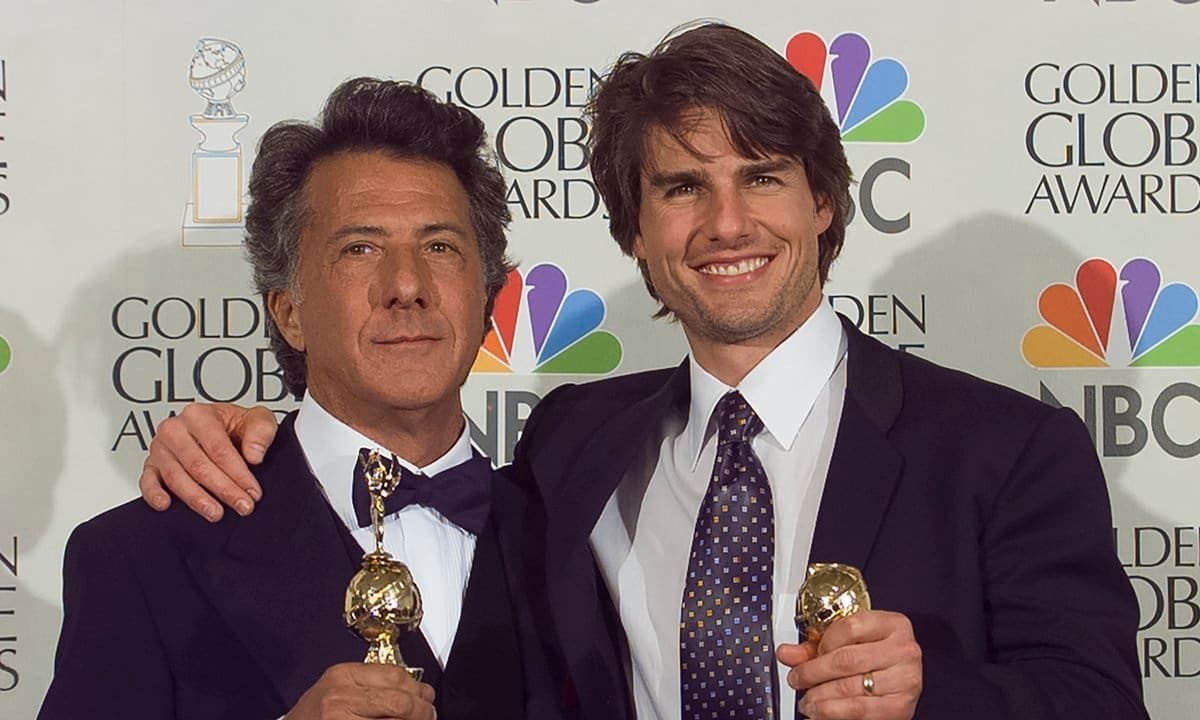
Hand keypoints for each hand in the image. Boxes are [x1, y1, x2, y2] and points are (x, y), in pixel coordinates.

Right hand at [138, 402, 278, 520]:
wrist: (220, 427)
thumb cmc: (236, 425)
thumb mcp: (258, 419)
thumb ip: (261, 431)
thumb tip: (254, 455)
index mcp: (199, 415)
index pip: (218, 449)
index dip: (238, 473)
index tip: (253, 491)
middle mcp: (175, 429)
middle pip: (198, 465)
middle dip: (223, 489)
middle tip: (242, 506)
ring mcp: (160, 448)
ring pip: (176, 477)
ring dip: (197, 498)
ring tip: (216, 513)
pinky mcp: (151, 465)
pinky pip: (147, 481)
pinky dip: (154, 494)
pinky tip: (166, 505)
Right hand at [285, 663, 435, 719]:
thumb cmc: (314, 714)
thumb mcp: (338, 689)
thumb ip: (371, 685)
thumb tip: (418, 692)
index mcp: (343, 675)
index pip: (394, 675)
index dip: (417, 687)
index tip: (426, 696)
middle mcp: (341, 697)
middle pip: (398, 701)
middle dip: (422, 710)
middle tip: (429, 715)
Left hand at [778, 610, 921, 719]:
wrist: (902, 683)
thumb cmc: (876, 658)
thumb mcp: (850, 643)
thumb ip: (817, 647)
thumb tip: (786, 653)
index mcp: (892, 624)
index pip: (850, 627)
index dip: (822, 643)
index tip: (808, 654)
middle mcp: (904, 649)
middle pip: (846, 660)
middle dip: (813, 673)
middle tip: (797, 680)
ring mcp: (906, 678)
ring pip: (850, 687)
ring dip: (820, 697)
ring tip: (807, 701)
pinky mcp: (901, 706)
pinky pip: (860, 710)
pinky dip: (833, 713)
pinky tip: (820, 712)